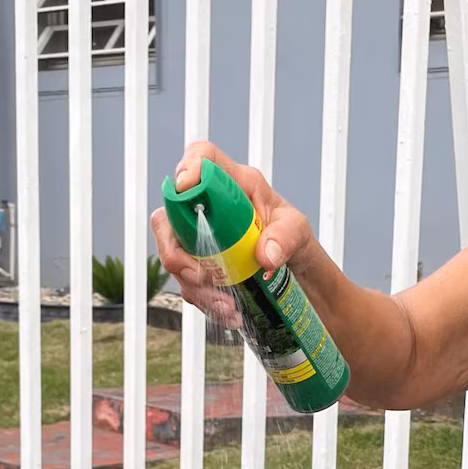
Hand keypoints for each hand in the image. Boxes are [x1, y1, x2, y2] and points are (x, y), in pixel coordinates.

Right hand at [148, 140, 316, 333]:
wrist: (294, 270)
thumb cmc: (293, 237)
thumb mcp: (298, 232)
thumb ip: (285, 238)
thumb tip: (265, 256)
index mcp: (235, 184)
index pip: (203, 157)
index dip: (188, 166)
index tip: (186, 187)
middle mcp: (208, 207)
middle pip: (168, 214)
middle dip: (175, 249)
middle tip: (200, 275)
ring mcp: (198, 237)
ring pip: (173, 255)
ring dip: (194, 285)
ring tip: (227, 304)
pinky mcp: (198, 264)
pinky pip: (187, 283)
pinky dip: (205, 301)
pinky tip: (230, 311)